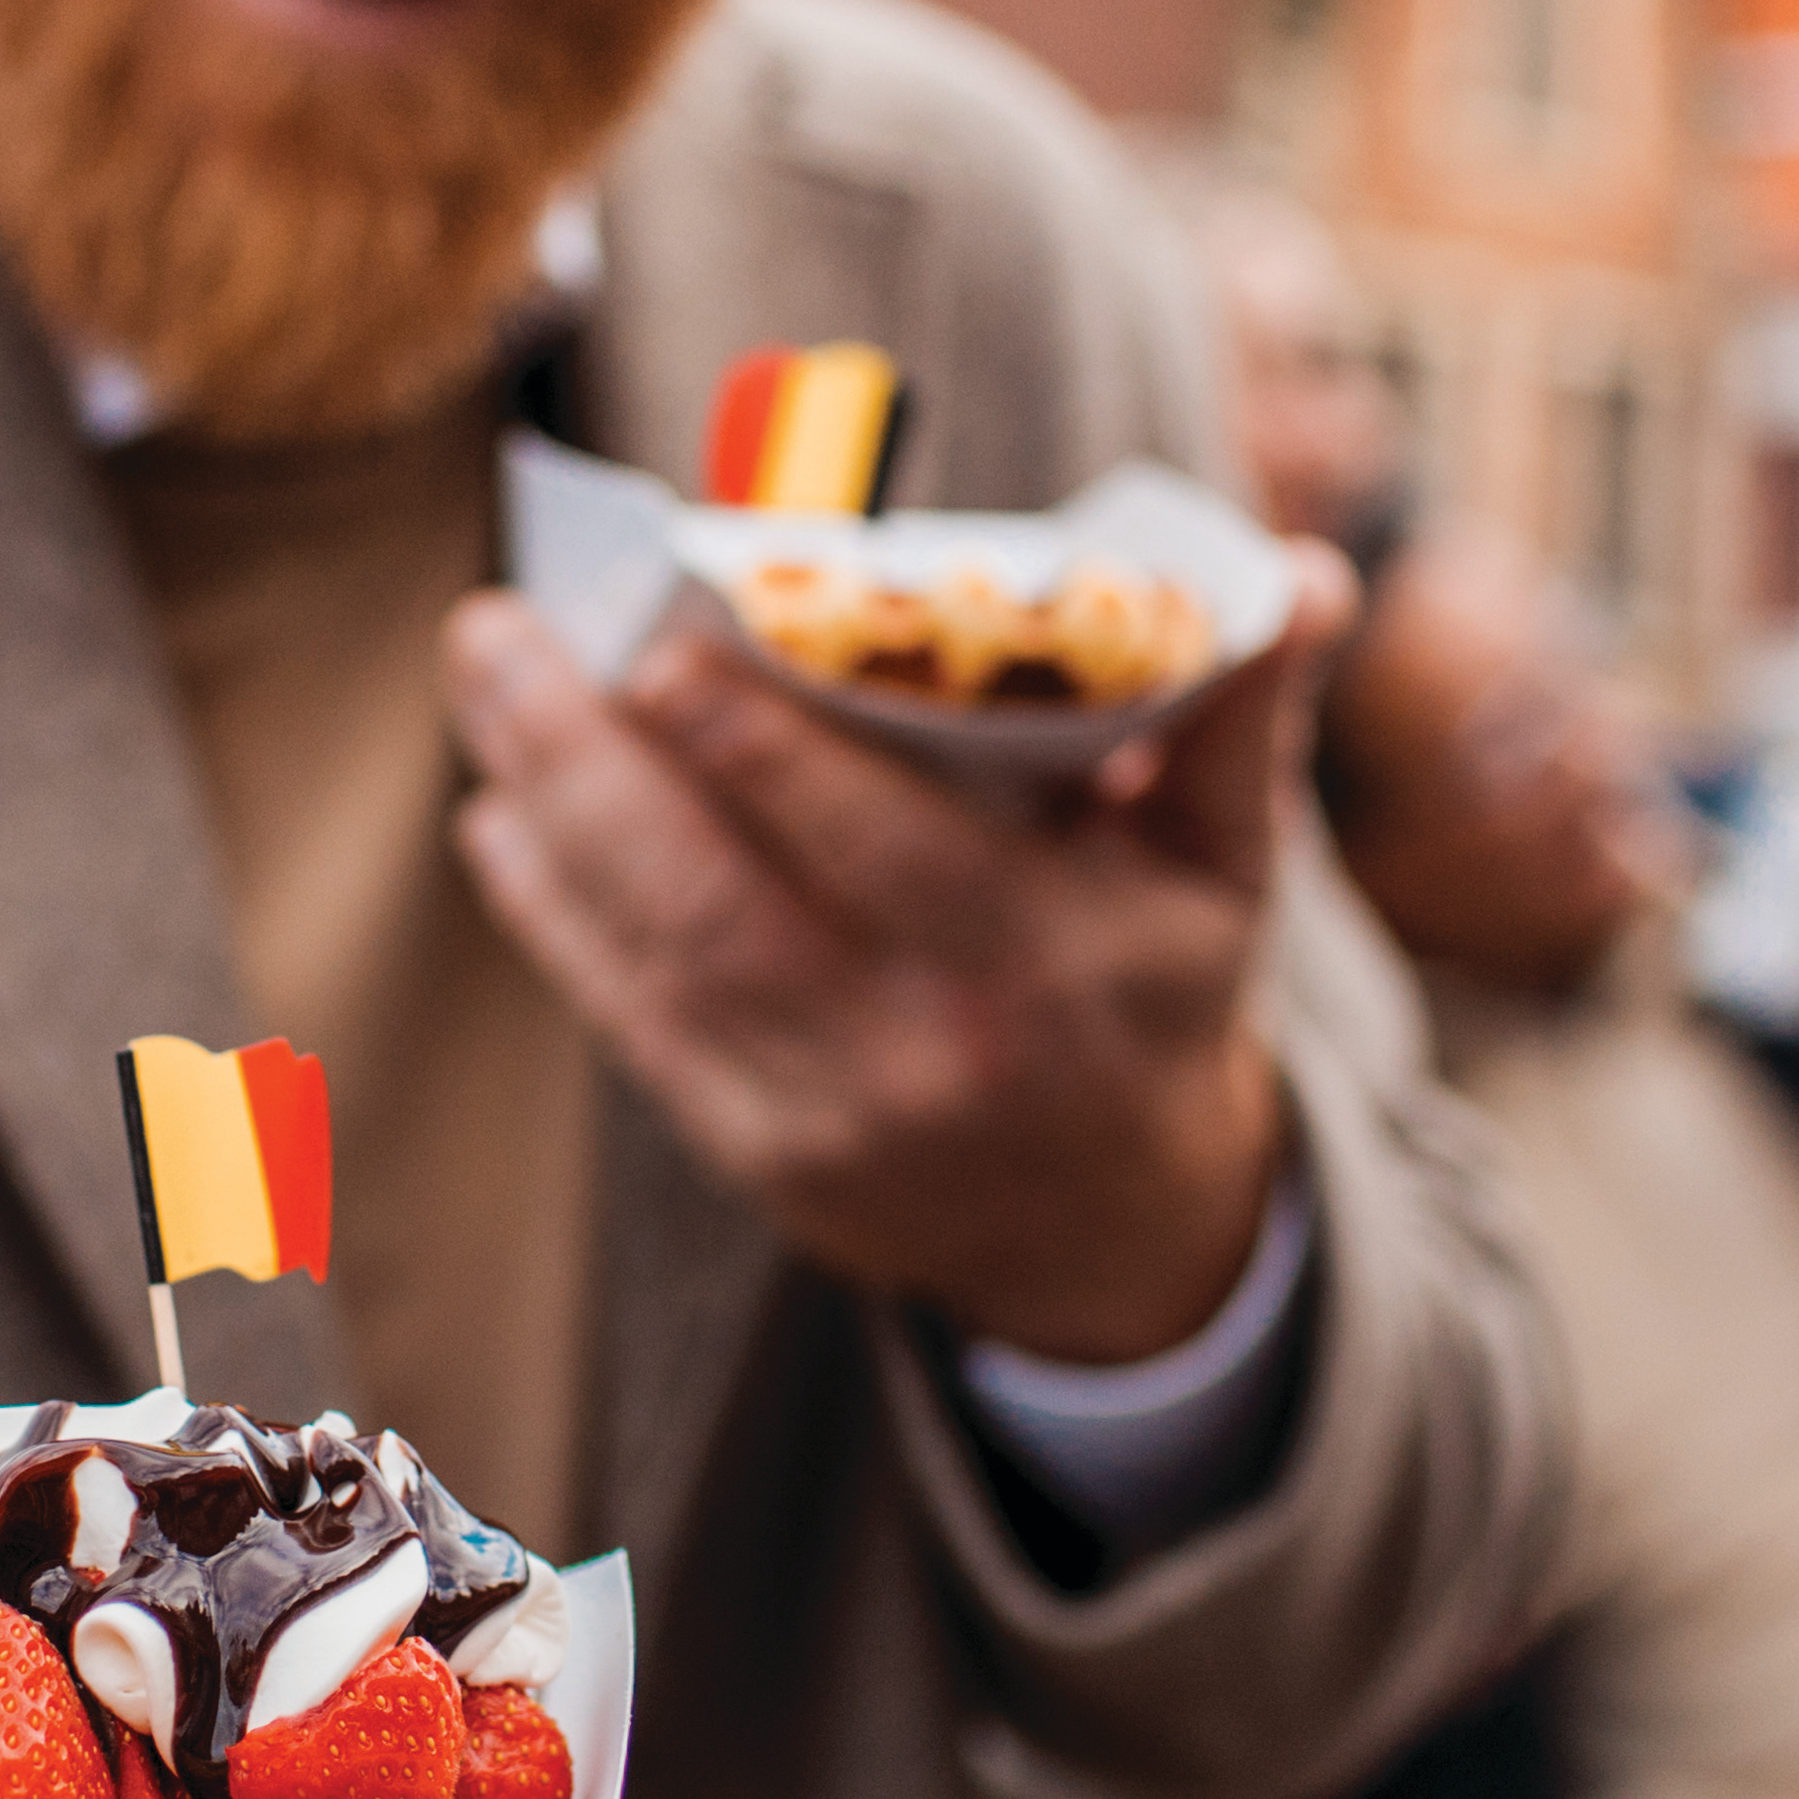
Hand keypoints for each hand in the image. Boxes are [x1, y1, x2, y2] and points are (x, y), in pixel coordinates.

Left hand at [434, 548, 1350, 1362]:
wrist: (1118, 1226)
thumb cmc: (1154, 984)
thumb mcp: (1221, 864)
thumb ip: (1241, 715)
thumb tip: (1308, 573)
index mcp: (1051, 957)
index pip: (883, 843)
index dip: (763, 749)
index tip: (668, 636)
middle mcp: (931, 1047)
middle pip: (724, 899)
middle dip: (596, 759)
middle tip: (503, 628)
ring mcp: (830, 1116)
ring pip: (655, 951)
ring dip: (548, 809)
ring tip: (490, 672)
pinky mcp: (757, 1156)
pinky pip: (633, 1020)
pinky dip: (555, 912)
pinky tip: (506, 812)